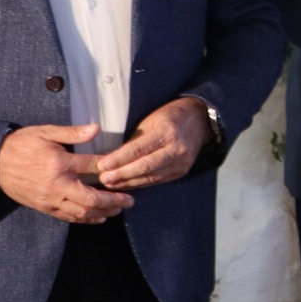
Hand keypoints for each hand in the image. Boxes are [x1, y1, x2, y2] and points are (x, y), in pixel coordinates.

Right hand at [0, 124, 132, 223]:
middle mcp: (56, 184)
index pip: (94, 167)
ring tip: (118, 210)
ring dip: (102, 213)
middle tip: (130, 201)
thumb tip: (96, 129)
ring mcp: (49, 199)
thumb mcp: (46, 131)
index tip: (125, 170)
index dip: (111, 169)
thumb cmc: (21, 144)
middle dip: (113, 201)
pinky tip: (97, 218)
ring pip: (81, 212)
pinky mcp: (43, 207)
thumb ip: (72, 133)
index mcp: (59, 163)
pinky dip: (85, 219)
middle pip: (91, 199)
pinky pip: (67, 216)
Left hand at [96, 97, 212, 190]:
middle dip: (122, 174)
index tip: (101, 166)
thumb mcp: (150, 122)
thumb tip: (110, 159)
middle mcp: (177, 149)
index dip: (118, 159)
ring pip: (150, 177)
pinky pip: (157, 181)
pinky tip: (125, 184)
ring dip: (128, 182)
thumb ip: (134, 142)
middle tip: (103, 179)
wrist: (199, 121)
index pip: (139, 149)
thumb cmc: (169, 117)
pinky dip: (139, 184)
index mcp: (167, 132)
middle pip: (145, 167)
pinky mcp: (181, 172)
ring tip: (110, 184)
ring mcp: (181, 163)